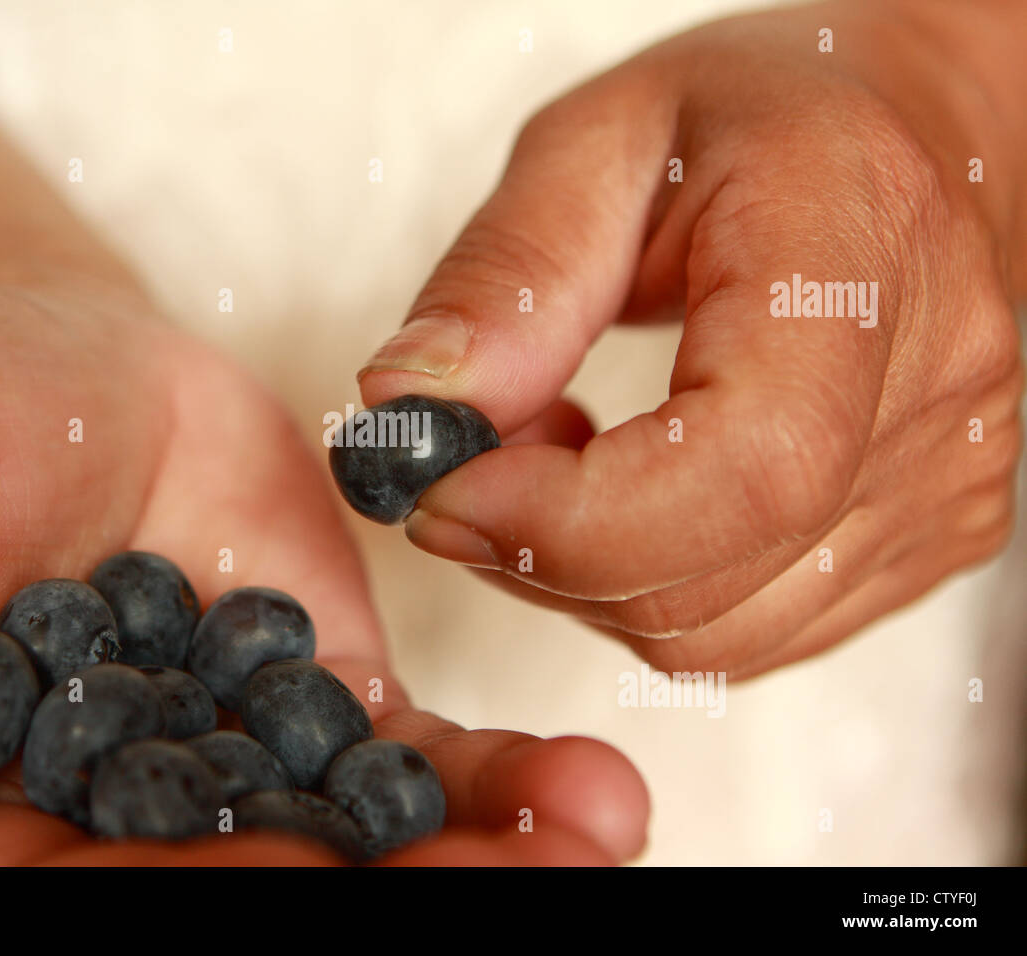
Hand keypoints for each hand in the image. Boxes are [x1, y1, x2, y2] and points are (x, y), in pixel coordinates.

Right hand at [0, 281, 646, 864]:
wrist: (50, 351)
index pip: (67, 886)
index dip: (167, 891)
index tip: (290, 884)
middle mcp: (128, 809)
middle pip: (238, 882)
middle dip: (360, 896)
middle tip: (489, 891)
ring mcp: (243, 756)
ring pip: (351, 844)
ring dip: (466, 861)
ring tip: (581, 848)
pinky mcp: (328, 693)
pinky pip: (418, 759)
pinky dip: (498, 784)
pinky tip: (586, 794)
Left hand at [358, 0, 1024, 678]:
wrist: (902, 143)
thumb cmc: (752, 126)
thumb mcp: (598, 143)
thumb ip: (506, 278)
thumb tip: (408, 408)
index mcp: (861, 249)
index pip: (750, 466)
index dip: (571, 521)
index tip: (445, 490)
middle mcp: (933, 390)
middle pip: (709, 580)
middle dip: (537, 546)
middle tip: (477, 448)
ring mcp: (944, 484)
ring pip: (711, 632)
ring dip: (581, 571)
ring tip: (557, 449)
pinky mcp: (922, 544)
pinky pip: (744, 632)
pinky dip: (643, 585)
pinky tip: (627, 486)